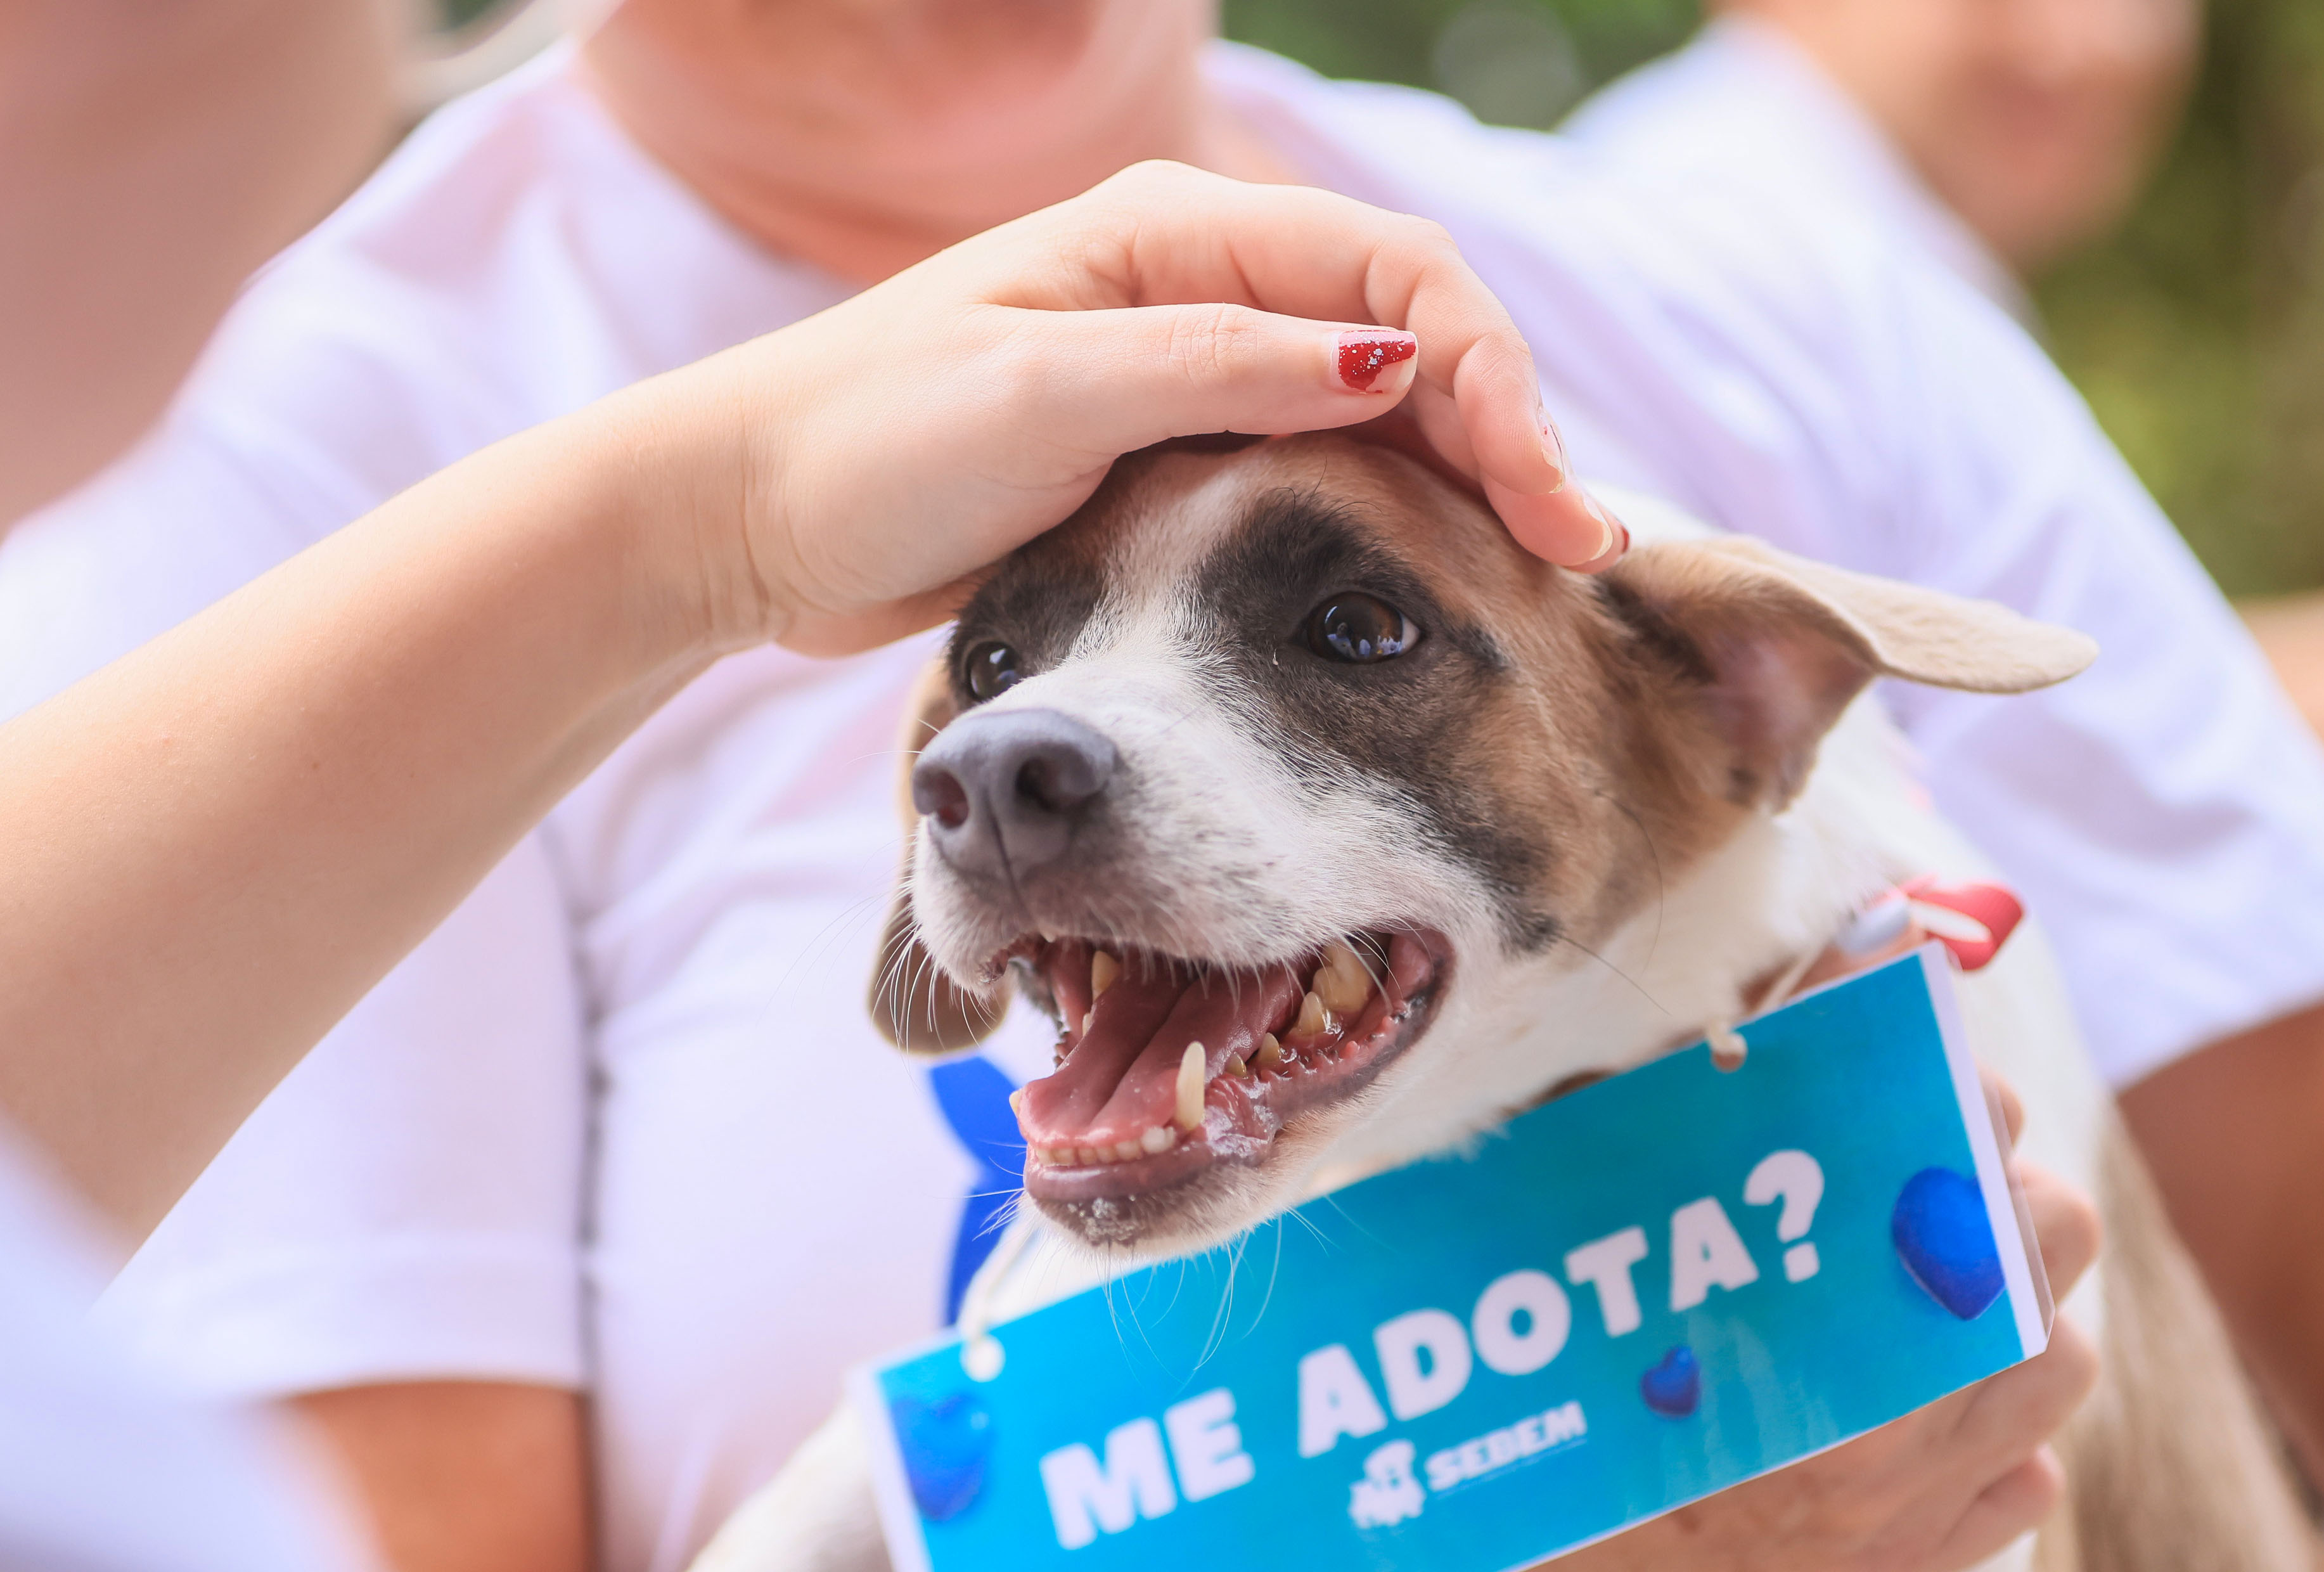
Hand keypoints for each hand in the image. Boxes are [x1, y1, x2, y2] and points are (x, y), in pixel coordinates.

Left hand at [672, 161, 1625, 652]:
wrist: (747, 522)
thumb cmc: (867, 448)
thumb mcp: (1043, 398)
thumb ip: (1215, 371)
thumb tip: (1391, 366)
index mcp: (1171, 235)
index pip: (1394, 278)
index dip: (1489, 374)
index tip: (1538, 493)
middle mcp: (1196, 287)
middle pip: (1410, 339)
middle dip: (1506, 434)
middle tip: (1576, 558)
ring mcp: (1188, 373)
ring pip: (1378, 410)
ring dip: (1466, 481)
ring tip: (1539, 579)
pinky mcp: (1169, 459)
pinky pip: (1319, 471)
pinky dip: (1394, 518)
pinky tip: (1440, 583)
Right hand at [1483, 1080, 2100, 1571]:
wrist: (1483, 1505)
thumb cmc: (1542, 1299)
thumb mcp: (1618, 1154)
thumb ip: (1754, 1056)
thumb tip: (1883, 941)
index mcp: (1812, 1291)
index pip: (1974, 1134)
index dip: (1959, 1092)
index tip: (1923, 1087)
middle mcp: (1874, 1418)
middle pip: (2052, 1234)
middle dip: (2003, 1196)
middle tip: (1927, 1195)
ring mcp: (1894, 1503)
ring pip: (2063, 1363)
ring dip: (2011, 1323)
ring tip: (1926, 1304)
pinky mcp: (1894, 1563)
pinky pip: (2027, 1483)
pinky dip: (1990, 1443)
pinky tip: (1910, 1412)